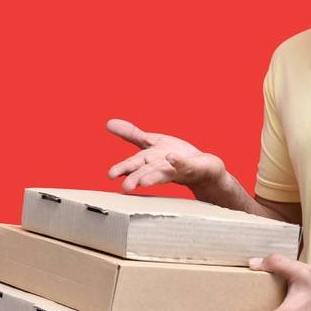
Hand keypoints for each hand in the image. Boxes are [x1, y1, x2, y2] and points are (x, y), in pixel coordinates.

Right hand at [105, 118, 226, 192]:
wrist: (202, 169)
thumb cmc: (174, 157)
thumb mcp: (150, 142)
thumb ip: (131, 134)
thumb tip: (108, 123)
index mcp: (148, 161)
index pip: (133, 164)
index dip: (122, 169)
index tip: (110, 175)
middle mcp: (159, 168)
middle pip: (145, 172)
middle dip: (136, 179)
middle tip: (126, 188)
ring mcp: (175, 169)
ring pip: (162, 174)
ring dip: (153, 177)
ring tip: (144, 182)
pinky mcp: (190, 167)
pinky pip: (183, 164)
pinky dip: (177, 162)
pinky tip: (171, 158)